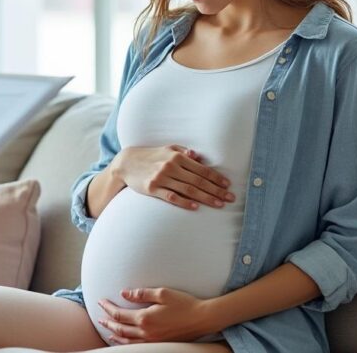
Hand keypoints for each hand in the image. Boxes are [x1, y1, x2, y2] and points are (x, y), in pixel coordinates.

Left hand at [97, 287, 219, 344]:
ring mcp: (153, 340)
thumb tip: (124, 293)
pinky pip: (138, 346)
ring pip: (127, 340)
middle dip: (108, 322)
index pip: (119, 314)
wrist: (202, 318)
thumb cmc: (184, 303)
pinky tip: (124, 340)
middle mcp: (146, 332)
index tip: (101, 302)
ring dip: (115, 334)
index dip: (108, 308)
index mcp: (145, 318)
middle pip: (120, 328)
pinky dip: (127, 343)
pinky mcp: (160, 343)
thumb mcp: (162, 293)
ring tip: (108, 329)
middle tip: (99, 317)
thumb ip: (141, 293)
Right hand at [110, 145, 234, 209]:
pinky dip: (184, 202)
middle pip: (198, 181)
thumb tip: (198, 156)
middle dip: (216, 190)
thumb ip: (183, 151)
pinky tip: (195, 207)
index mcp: (176, 156)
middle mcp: (170, 166)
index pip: (201, 169)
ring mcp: (161, 178)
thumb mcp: (166, 149)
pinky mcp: (152, 189)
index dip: (216, 177)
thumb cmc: (150, 156)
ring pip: (188, 190)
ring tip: (219, 204)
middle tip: (230, 198)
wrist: (126, 163)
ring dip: (206, 198)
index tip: (228, 185)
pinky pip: (172, 197)